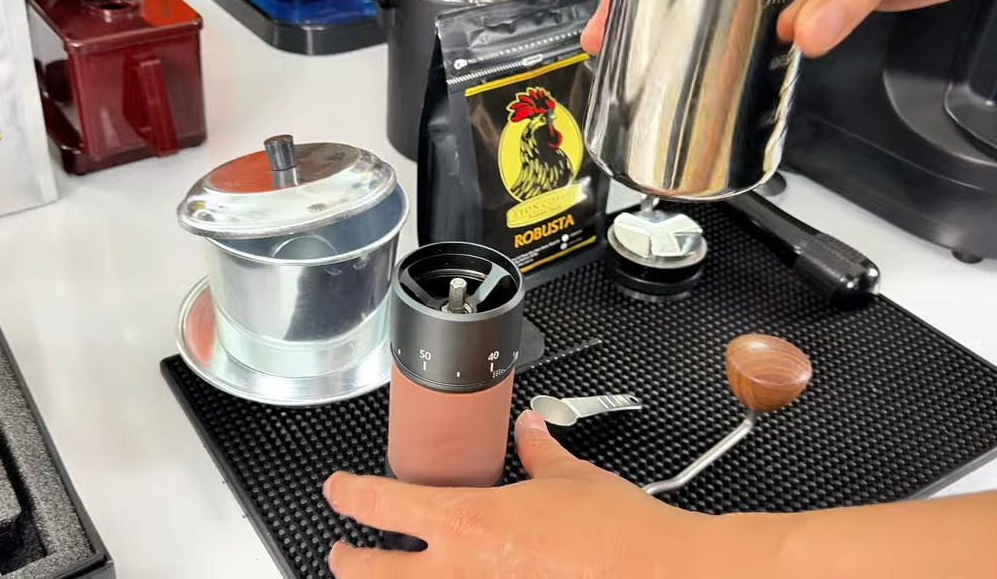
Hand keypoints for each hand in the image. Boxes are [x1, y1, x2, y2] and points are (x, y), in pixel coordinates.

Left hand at [322, 410, 758, 577]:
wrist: (658, 572)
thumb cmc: (615, 533)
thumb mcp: (569, 477)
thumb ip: (539, 453)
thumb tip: (531, 432)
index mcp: (467, 522)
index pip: (383, 503)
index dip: (349, 495)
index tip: (337, 490)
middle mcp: (460, 571)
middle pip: (374, 573)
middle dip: (351, 562)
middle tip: (341, 554)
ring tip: (389, 577)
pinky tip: (461, 578)